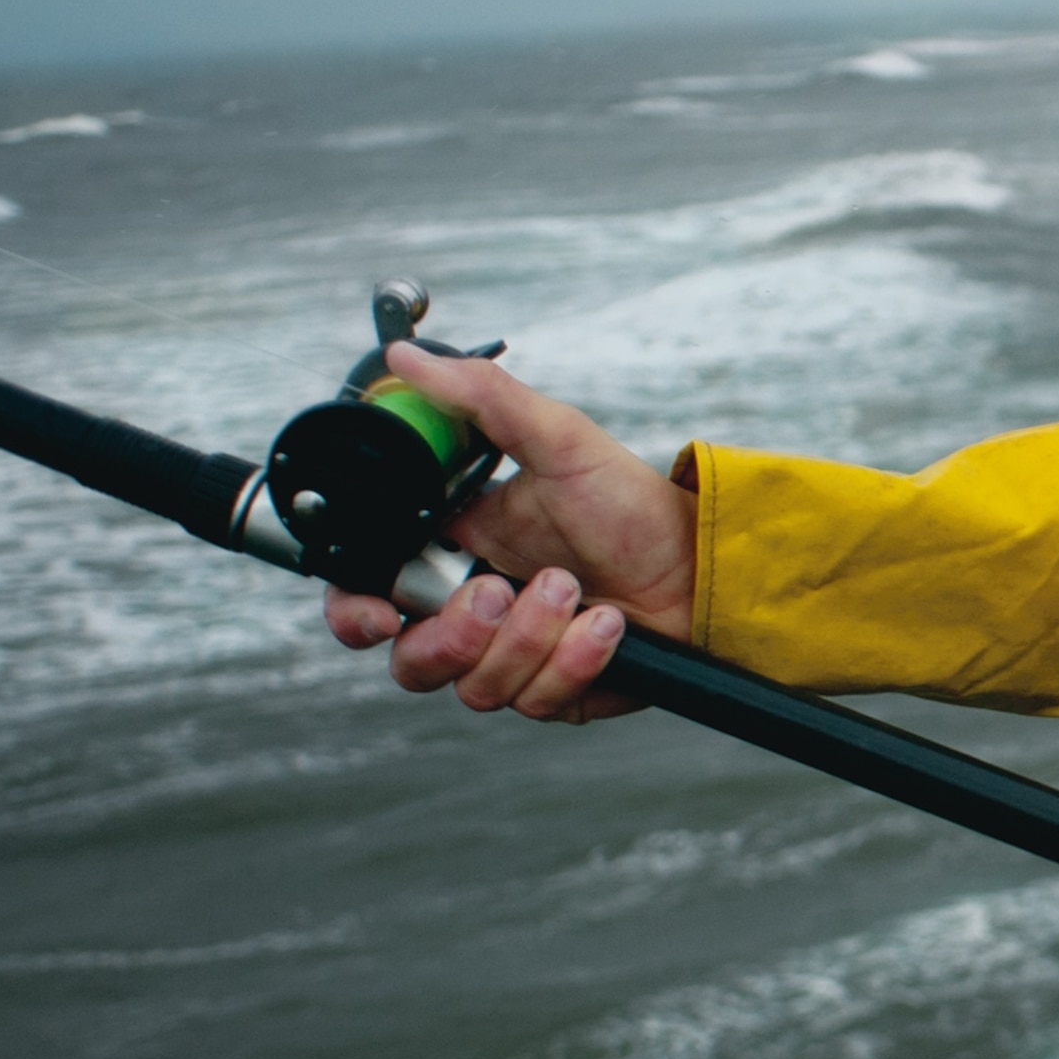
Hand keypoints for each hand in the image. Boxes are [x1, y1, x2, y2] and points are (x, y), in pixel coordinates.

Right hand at [321, 342, 697, 721]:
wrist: (702, 564)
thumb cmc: (630, 504)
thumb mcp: (558, 439)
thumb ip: (480, 399)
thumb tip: (406, 358)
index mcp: (453, 552)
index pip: (368, 595)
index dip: (356, 613)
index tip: (378, 612)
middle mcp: (473, 612)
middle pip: (411, 660)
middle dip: (452, 635)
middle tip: (496, 592)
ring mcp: (513, 656)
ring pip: (474, 686)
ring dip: (528, 637)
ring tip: (574, 589)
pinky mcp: (554, 692)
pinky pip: (536, 700)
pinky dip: (574, 660)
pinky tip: (608, 624)